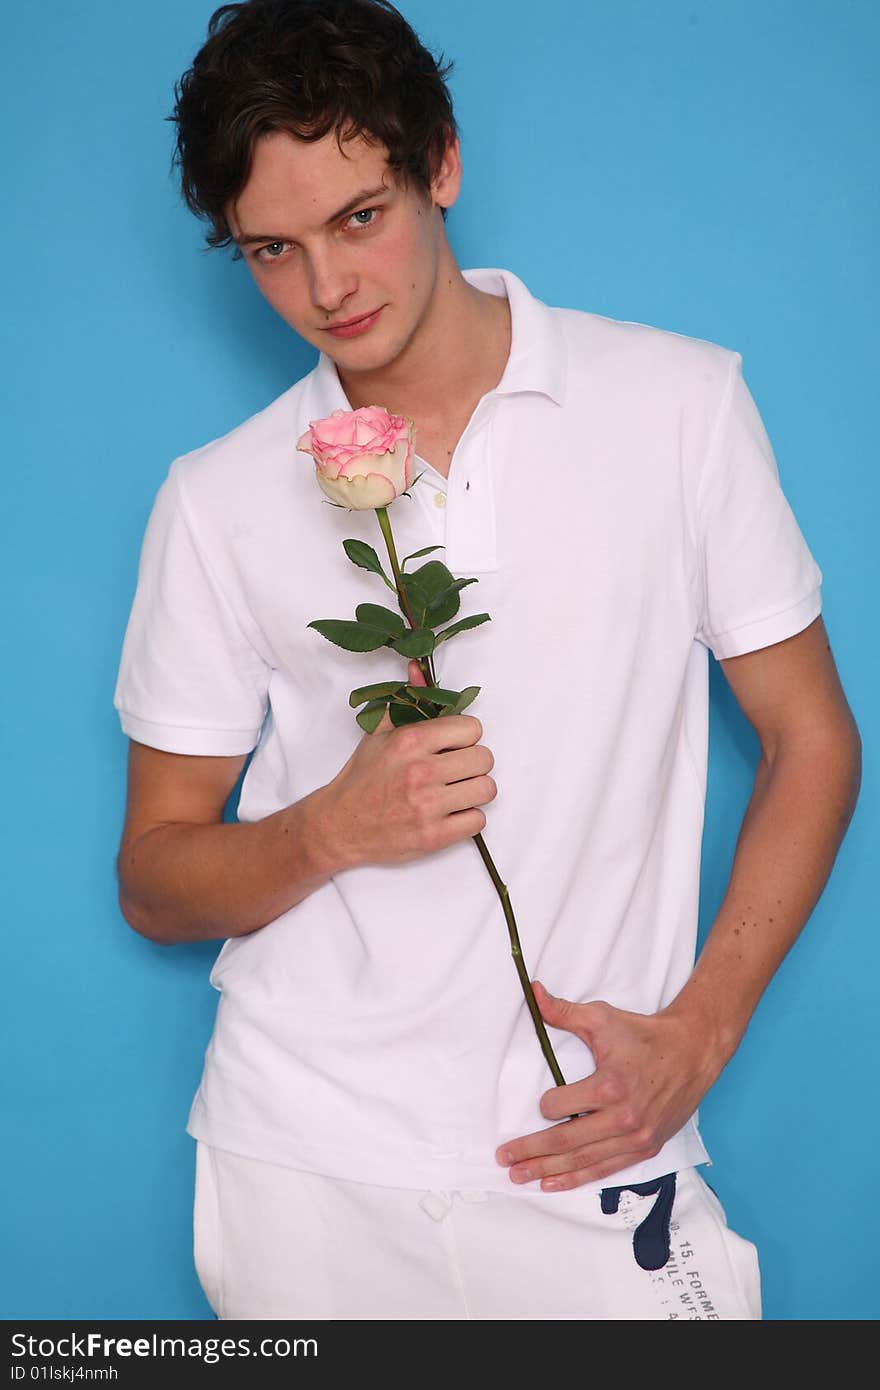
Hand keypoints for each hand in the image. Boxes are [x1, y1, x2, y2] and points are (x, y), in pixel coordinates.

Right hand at [324, 659, 496, 869]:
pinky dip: (468, 818)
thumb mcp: (379, 732)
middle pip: (485, 759)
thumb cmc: (362, 778)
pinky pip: (478, 821)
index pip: (473, 728)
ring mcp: (428, 807)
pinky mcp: (434, 836)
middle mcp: (421, 772)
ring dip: (474, 790)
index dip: (465, 736)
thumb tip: (419, 670)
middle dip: (472, 763)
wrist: (339, 825)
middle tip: (455, 769)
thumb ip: (406, 701)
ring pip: (487, 789)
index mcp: (410, 741)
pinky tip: (449, 812)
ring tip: (455, 791)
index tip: (453, 745)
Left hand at [495, 981, 722, 1190]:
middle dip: (532, 1152)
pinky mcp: (646, 1147)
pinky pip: (606, 1169)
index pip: (561, 1106)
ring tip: (521, 1176)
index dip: (545, 1106)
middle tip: (505, 1159)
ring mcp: (636, 1137)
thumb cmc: (644, 1035)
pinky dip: (578, 1178)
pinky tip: (555, 1183)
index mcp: (609, 1086)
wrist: (692, 1051)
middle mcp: (623, 1117)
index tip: (542, 1103)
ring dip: (549, 1171)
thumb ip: (564, 1012)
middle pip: (566, 1141)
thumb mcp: (602, 1018)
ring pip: (583, 1161)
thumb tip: (534, 993)